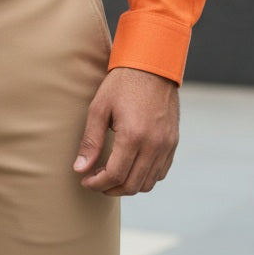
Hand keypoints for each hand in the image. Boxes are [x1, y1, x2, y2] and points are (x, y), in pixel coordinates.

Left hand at [74, 67, 178, 195]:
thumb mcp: (99, 107)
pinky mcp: (173, 142)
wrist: (152, 65)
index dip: (97, 183)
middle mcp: (153, 145)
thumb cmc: (122, 83)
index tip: (85, 180)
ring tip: (111, 176)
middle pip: (132, 185)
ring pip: (148, 183)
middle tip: (95, 181)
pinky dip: (145, 177)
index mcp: (133, 136)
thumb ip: (90, 141)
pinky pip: (161, 172)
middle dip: (110, 189)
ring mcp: (166, 145)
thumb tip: (80, 169)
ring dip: (128, 186)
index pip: (115, 175)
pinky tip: (131, 167)